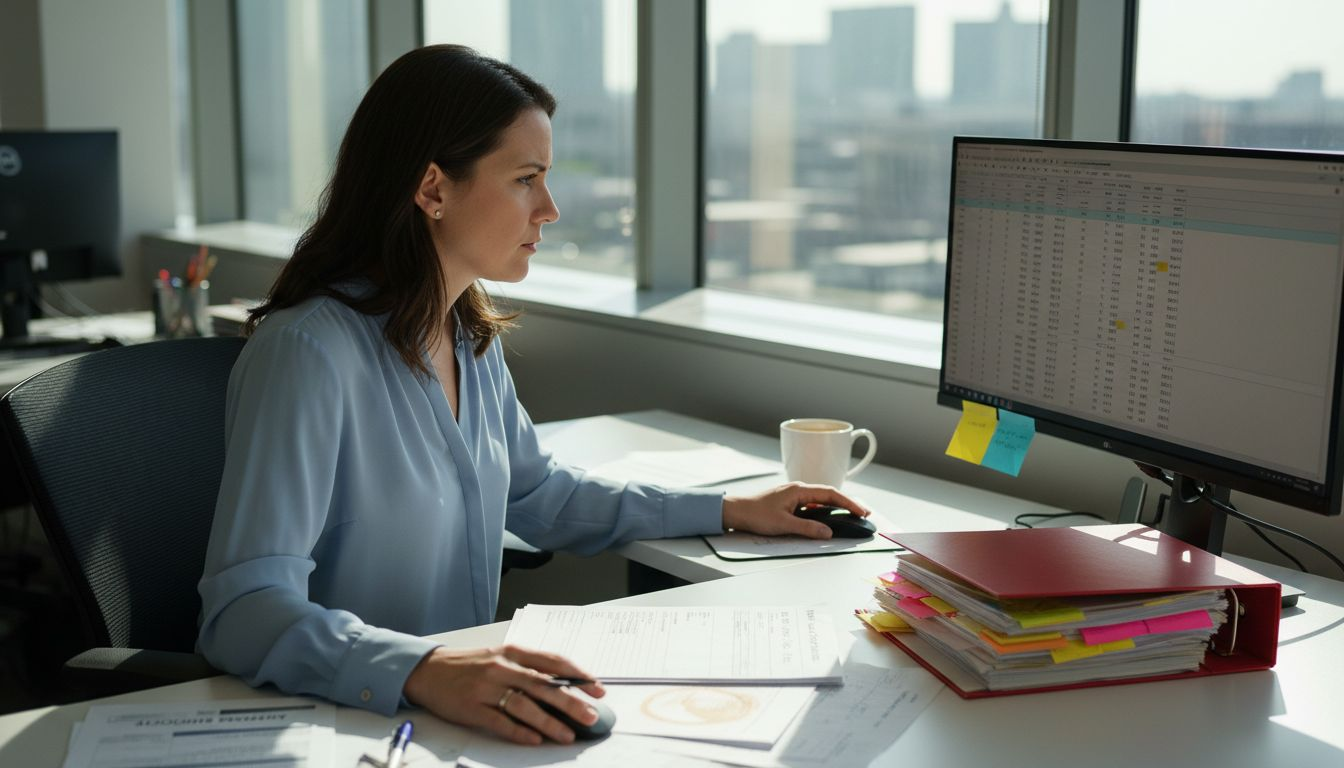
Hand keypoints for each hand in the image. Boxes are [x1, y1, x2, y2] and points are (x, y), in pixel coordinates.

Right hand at [403, 644, 604, 744]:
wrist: (428, 670)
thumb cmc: (470, 665)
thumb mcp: (500, 657)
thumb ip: (528, 668)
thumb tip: (562, 685)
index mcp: (512, 652)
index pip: (552, 661)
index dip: (577, 675)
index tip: (597, 688)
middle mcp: (501, 667)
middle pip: (542, 685)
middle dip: (570, 701)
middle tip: (591, 715)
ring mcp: (485, 688)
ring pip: (523, 705)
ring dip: (549, 721)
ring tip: (568, 734)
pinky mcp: (471, 708)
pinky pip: (499, 721)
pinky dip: (519, 732)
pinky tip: (535, 740)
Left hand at [721, 482, 871, 538]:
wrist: (736, 511)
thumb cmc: (756, 515)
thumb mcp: (784, 524)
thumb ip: (807, 528)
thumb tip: (828, 532)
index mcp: (799, 490)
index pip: (830, 494)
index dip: (848, 503)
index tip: (861, 512)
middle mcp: (798, 489)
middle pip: (828, 494)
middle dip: (846, 504)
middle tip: (862, 514)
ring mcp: (793, 495)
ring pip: (820, 499)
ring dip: (835, 507)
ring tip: (850, 516)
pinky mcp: (789, 502)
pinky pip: (812, 504)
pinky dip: (823, 510)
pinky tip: (827, 518)